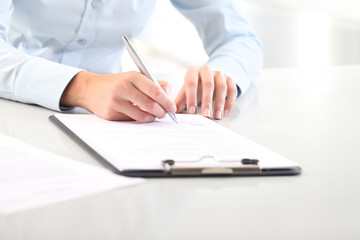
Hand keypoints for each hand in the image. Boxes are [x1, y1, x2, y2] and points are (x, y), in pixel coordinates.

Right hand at [60, 71, 175, 121]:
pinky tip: (141, 116)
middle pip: (150, 104)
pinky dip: (140, 120)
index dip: (166, 101)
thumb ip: (153, 83)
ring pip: (142, 116)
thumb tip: (169, 93)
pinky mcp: (111, 114)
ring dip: (152, 118)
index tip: (172, 107)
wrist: (90, 89)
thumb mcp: (134, 77)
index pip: (155, 90)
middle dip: (161, 112)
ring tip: (154, 116)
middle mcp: (123, 88)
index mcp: (132, 76)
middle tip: (165, 114)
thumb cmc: (117, 83)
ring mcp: (116, 102)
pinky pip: (132, 120)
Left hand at [174, 66, 236, 119]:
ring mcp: (219, 74)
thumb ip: (179, 101)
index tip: (192, 111)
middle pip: (208, 84)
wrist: (208, 78)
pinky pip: (232, 90)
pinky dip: (229, 102)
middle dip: (207, 101)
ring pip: (222, 87)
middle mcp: (206, 71)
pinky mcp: (229, 79)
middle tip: (206, 115)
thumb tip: (171, 111)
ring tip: (216, 116)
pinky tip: (224, 113)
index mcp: (193, 72)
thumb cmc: (195, 87)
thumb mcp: (185, 92)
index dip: (191, 97)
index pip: (191, 83)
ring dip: (220, 103)